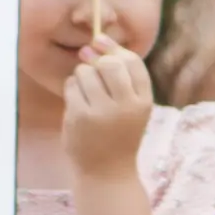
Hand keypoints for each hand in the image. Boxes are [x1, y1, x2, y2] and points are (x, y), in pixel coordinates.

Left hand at [62, 36, 154, 177]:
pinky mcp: (80, 117)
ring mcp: (102, 112)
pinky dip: (71, 89)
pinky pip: (71, 86)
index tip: (101, 41)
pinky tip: (77, 102)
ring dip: (81, 76)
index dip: (115, 47)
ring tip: (86, 92)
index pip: (132, 62)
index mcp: (143, 101)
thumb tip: (95, 42)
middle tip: (89, 64)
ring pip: (86, 72)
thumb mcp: (132, 107)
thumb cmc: (119, 134)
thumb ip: (122, 78)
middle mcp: (126, 105)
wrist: (106, 172)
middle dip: (96, 60)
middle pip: (109, 63)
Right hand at [160, 0, 214, 109]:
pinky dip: (171, 46)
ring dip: (166, 67)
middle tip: (173, 97)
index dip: (180, 100)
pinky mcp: (178, 9)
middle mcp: (185, 39)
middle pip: (164, 69)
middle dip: (165, 85)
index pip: (183, 83)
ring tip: (174, 78)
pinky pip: (169, 33)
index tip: (182, 112)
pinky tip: (182, 51)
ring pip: (163, 51)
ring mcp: (179, 23)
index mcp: (204, 51)